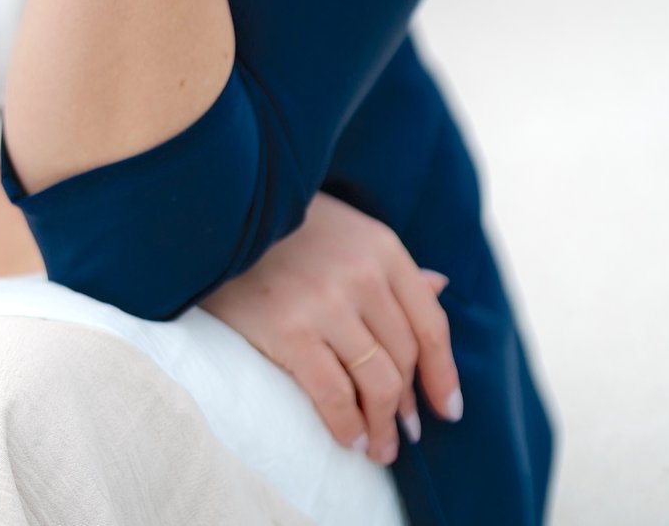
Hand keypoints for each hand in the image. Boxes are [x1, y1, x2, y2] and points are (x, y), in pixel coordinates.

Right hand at [198, 192, 460, 466]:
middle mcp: (362, 274)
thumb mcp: (347, 231)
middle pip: (404, 359)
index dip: (443, 373)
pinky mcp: (290, 331)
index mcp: (382, 248)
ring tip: (379, 449)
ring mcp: (327, 303)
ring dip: (383, 427)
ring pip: (377, 384)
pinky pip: (334, 396)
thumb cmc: (286, 228)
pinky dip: (348, 427)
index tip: (447, 409)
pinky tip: (351, 440)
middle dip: (407, 405)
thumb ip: (391, 265)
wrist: (220, 219)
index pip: (431, 323)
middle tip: (405, 433)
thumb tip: (439, 286)